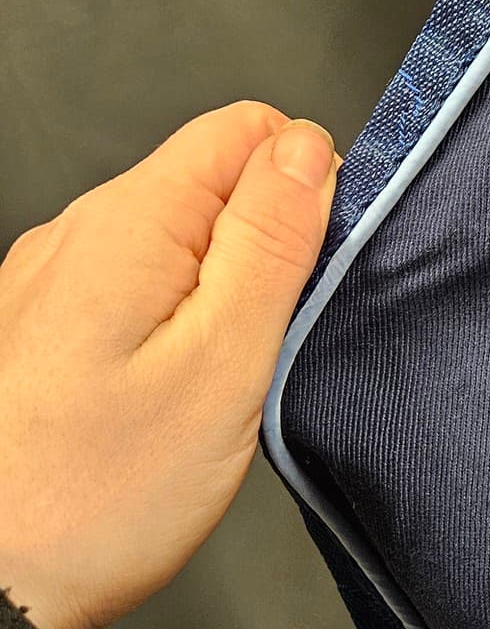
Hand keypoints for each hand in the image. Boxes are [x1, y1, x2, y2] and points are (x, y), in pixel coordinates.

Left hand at [0, 104, 337, 628]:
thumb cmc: (94, 498)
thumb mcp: (223, 364)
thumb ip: (272, 244)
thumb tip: (309, 151)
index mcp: (129, 223)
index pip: (249, 129)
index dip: (306, 188)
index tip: (308, 273)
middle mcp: (77, 235)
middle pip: (214, 185)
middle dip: (264, 252)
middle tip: (257, 353)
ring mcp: (50, 283)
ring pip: (177, 244)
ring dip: (217, 300)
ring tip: (208, 391)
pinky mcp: (40, 331)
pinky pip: (134, 296)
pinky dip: (170, 335)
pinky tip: (162, 408)